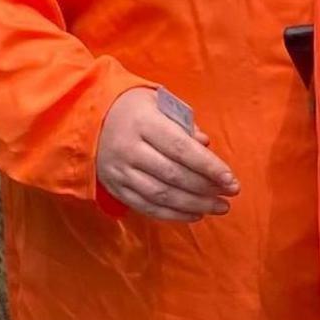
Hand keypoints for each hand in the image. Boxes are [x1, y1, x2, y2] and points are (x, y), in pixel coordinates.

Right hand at [94, 86, 238, 222]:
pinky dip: (172, 214)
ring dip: (193, 205)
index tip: (231, 180)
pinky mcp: (115, 188)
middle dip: (205, 189)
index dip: (208, 167)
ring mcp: (120, 171)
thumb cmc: (134, 109)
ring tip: (218, 207)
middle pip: (173, 175)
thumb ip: (184, 124)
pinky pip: (146, 207)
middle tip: (229, 195)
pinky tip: (195, 214)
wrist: (88, 120)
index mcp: (144, 123)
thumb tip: (205, 145)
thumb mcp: (159, 104)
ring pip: (160, 195)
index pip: (181, 149)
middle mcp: (129, 149)